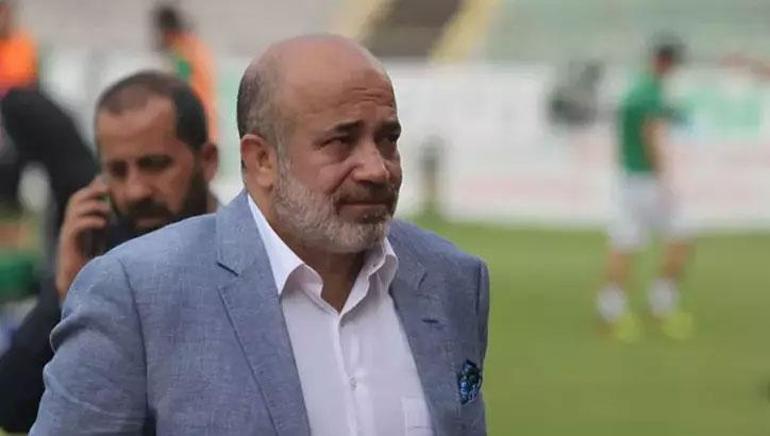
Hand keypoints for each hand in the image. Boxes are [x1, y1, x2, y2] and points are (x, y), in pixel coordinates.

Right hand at [55, 178, 109, 298]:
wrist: (81, 282)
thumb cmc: (91, 259)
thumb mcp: (99, 235)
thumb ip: (103, 219)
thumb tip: (111, 204)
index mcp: (77, 221)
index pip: (80, 198)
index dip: (91, 188)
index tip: (106, 183)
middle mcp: (70, 225)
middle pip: (75, 200)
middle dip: (90, 191)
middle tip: (106, 190)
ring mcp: (68, 234)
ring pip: (75, 211)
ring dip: (93, 207)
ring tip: (108, 212)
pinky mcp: (69, 245)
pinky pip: (76, 227)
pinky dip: (90, 221)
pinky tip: (103, 224)